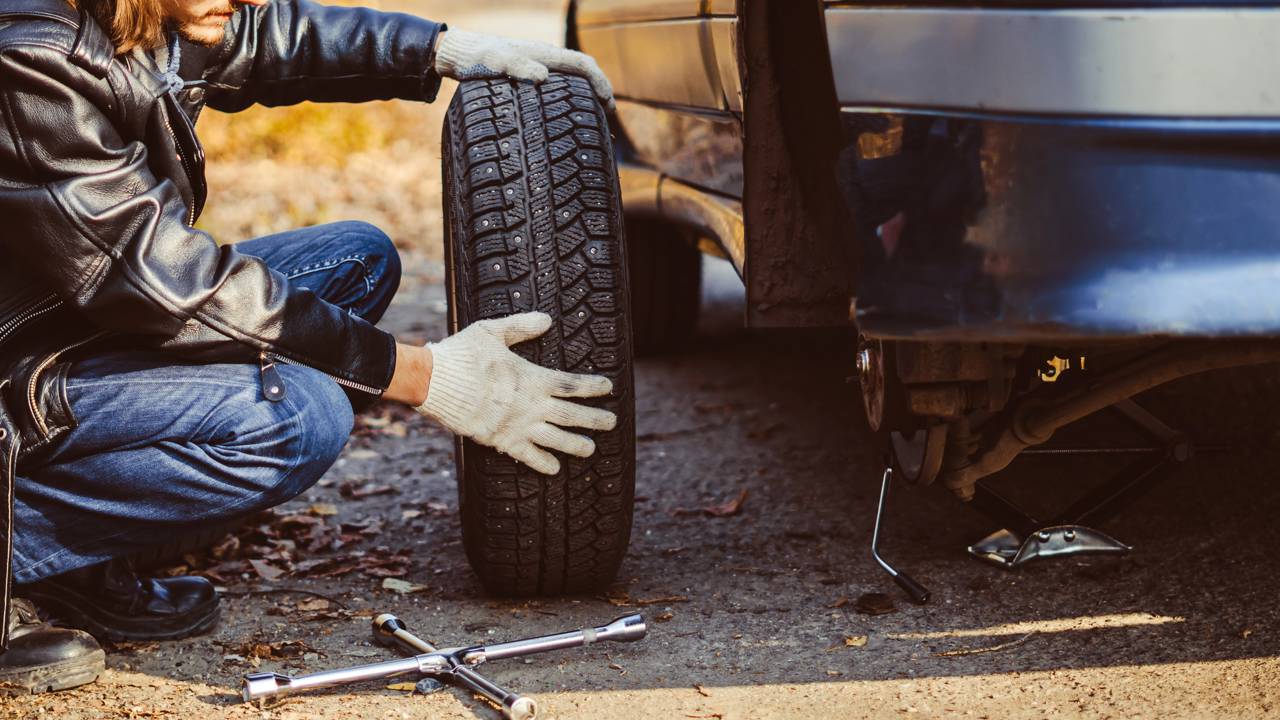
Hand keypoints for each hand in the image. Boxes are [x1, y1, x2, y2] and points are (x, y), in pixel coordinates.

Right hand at [414, 312, 617, 474]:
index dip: (592, 386)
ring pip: (556, 439)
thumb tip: (547, 319)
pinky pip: (527, 456)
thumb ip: (521, 327)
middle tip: (612, 422)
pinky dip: (542, 463)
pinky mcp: (500, 440)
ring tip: (591, 449)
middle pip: (572, 415)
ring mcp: (518, 425)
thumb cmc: (462, 355)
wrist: (434, 382)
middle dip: (594, 419)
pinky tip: (554, 469)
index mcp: (532, 378)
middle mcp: (531, 405)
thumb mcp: (492, 332)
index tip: (608, 387)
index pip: (572, 384)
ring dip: (576, 445)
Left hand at [434, 29, 614, 109]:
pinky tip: (565, 118)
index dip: (600, 83)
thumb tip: (542, 77)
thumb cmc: (475, 58)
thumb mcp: (494, 63)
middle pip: (583, 73)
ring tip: (594, 121)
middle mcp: (545, 60)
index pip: (583, 65)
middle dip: (600, 91)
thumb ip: (516, 67)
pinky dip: (570, 100)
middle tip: (609, 117)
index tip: (609, 104)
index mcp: (544, 54)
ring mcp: (538, 68)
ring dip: (587, 97)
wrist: (458, 54)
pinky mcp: (530, 78)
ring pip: (572, 81)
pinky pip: (558, 88)